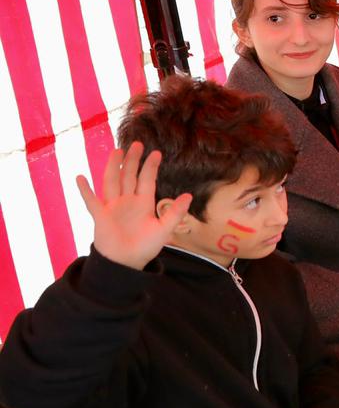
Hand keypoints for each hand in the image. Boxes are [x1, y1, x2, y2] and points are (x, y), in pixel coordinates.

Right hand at [77, 143, 191, 271]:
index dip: (151, 167)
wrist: (127, 263)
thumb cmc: (145, 247)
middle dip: (132, 160)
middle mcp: (127, 201)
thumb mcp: (164, 229)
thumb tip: (189, 195)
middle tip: (136, 143)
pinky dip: (85, 190)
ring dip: (113, 167)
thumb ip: (175, 213)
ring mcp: (113, 207)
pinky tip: (80, 177)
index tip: (156, 153)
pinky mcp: (100, 216)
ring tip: (116, 151)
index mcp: (143, 203)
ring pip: (112, 182)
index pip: (147, 180)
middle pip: (129, 176)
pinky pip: (91, 201)